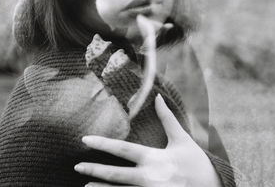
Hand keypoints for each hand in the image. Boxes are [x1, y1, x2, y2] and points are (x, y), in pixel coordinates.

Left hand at [74, 95, 221, 186]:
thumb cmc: (196, 164)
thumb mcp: (182, 140)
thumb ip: (167, 119)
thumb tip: (158, 97)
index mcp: (155, 159)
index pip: (124, 149)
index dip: (103, 144)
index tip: (85, 140)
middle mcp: (150, 177)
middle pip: (116, 174)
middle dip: (95, 169)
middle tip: (77, 166)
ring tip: (85, 185)